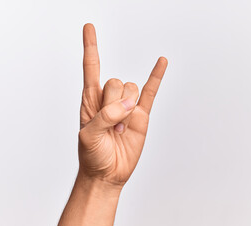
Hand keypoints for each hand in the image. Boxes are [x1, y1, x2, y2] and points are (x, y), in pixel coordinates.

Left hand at [78, 23, 167, 186]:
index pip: (91, 67)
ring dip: (127, 110)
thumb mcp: (88, 136)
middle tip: (110, 126)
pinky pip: (150, 92)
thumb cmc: (92, 155)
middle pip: (115, 81)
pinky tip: (161, 62)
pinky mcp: (141, 115)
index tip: (88, 28)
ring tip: (119, 130)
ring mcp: (127, 106)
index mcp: (90, 101)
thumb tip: (129, 104)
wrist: (107, 174)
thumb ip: (105, 116)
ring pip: (131, 89)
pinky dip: (156, 76)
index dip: (90, 47)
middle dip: (114, 104)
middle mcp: (109, 99)